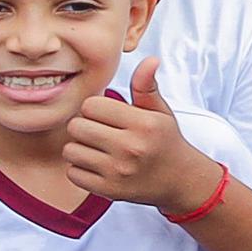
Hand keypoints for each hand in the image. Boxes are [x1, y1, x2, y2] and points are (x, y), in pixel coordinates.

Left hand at [66, 57, 212, 214]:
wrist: (180, 181)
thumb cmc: (165, 141)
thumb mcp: (160, 112)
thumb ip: (146, 86)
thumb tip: (150, 59)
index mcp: (143, 124)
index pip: (91, 106)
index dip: (95, 108)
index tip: (107, 116)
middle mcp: (131, 148)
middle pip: (76, 127)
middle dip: (84, 126)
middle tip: (100, 132)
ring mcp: (118, 172)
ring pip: (70, 150)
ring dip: (80, 148)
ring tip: (98, 149)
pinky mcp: (109, 191)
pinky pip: (73, 173)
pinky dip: (80, 169)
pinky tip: (97, 166)